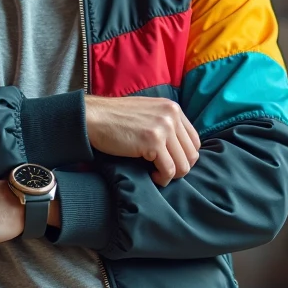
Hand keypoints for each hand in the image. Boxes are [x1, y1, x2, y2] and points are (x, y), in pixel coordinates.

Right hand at [84, 96, 200, 186]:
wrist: (93, 117)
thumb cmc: (116, 118)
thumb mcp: (148, 113)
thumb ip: (165, 124)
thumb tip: (179, 149)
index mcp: (173, 108)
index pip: (194, 140)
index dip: (184, 157)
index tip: (170, 162)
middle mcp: (171, 116)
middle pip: (192, 154)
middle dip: (179, 168)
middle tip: (163, 171)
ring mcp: (163, 128)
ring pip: (184, 164)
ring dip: (172, 175)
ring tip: (157, 175)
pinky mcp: (153, 142)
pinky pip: (169, 170)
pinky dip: (162, 179)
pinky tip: (152, 177)